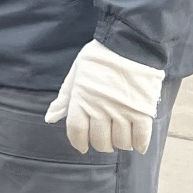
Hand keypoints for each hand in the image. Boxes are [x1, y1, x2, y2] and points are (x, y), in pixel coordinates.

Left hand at [44, 40, 164, 153]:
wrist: (128, 45)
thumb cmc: (98, 59)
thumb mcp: (75, 75)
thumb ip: (64, 99)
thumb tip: (50, 118)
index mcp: (81, 100)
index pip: (77, 132)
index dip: (78, 142)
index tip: (82, 147)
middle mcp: (100, 109)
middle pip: (100, 141)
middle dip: (101, 144)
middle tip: (105, 140)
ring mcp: (122, 111)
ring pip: (121, 142)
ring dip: (120, 144)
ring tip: (120, 137)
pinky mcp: (142, 111)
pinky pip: (141, 137)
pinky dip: (139, 144)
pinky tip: (137, 144)